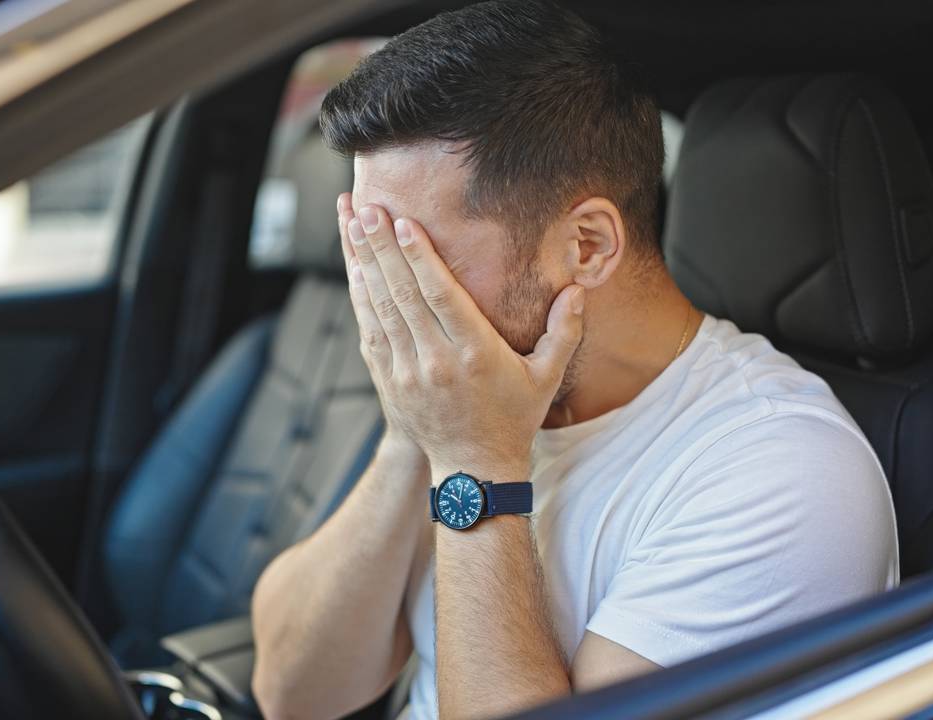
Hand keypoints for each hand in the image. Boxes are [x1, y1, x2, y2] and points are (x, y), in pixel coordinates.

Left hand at [336, 194, 583, 482]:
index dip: (420, 258)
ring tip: (354, 224)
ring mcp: (407, 373)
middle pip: (404, 295)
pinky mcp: (389, 381)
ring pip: (381, 309)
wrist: (473, 469)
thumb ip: (565, 332)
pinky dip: (361, 298)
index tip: (404, 223)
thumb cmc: (513, 418)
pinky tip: (356, 267)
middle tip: (368, 208)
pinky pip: (371, 331)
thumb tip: (578, 291)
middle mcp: (435, 362)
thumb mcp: (546, 377)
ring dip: (365, 264)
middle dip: (382, 248)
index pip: (441, 297)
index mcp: (475, 355)